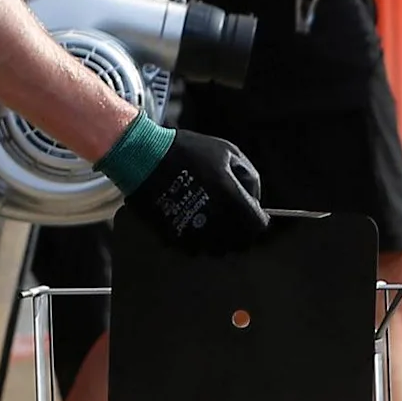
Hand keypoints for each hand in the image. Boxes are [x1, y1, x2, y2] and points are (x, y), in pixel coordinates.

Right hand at [112, 125, 272, 253]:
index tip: (253, 213)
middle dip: (240, 232)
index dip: (258, 220)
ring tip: (213, 223)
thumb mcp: (228, 152)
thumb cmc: (189, 150)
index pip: (257, 225)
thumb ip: (249, 177)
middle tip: (233, 219)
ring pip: (217, 250)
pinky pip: (194, 249)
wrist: (143, 156)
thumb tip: (254, 200)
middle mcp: (215, 218)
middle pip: (240, 243)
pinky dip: (198, 241)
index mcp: (231, 197)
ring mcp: (193, 230)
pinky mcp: (173, 236)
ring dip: (219, 240)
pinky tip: (194, 225)